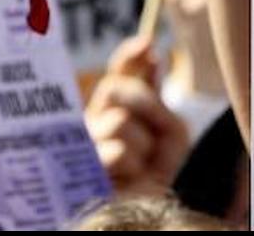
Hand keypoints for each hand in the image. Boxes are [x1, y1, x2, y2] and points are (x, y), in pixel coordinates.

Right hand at [85, 57, 187, 194]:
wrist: (148, 210)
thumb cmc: (156, 174)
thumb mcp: (170, 133)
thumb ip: (158, 100)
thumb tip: (151, 56)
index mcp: (114, 108)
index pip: (117, 73)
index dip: (128, 55)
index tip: (148, 44)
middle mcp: (94, 118)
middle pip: (113, 88)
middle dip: (146, 103)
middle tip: (158, 128)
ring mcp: (86, 140)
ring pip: (119, 121)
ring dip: (143, 145)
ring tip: (140, 165)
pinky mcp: (84, 163)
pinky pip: (118, 150)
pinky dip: (134, 164)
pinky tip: (129, 177)